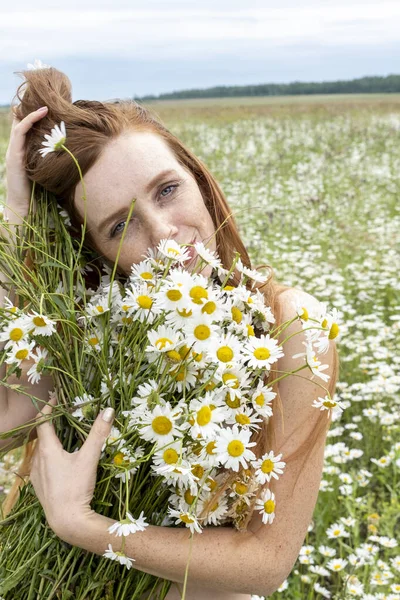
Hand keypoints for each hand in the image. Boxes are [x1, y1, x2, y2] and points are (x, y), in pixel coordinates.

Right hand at [4, 106, 47, 221]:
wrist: (24, 208)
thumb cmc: (38, 195)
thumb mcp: (47, 172)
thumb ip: (52, 160)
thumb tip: (71, 153)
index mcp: (23, 152)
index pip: (26, 128)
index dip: (34, 115)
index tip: (49, 106)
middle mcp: (16, 149)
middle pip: (20, 122)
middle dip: (30, 107)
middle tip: (44, 95)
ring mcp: (14, 151)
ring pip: (19, 123)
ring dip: (32, 110)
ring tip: (46, 100)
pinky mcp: (14, 155)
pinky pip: (21, 131)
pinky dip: (30, 119)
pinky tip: (42, 112)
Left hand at [29, 393, 114, 539]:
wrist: (67, 521)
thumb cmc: (77, 488)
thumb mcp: (90, 458)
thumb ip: (99, 433)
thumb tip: (108, 410)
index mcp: (47, 450)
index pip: (42, 421)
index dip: (48, 407)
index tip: (55, 398)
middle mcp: (37, 460)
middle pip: (41, 435)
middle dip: (51, 424)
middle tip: (63, 416)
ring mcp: (36, 475)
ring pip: (40, 451)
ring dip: (50, 442)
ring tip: (63, 438)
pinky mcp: (39, 487)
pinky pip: (41, 465)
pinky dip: (49, 457)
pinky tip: (60, 463)